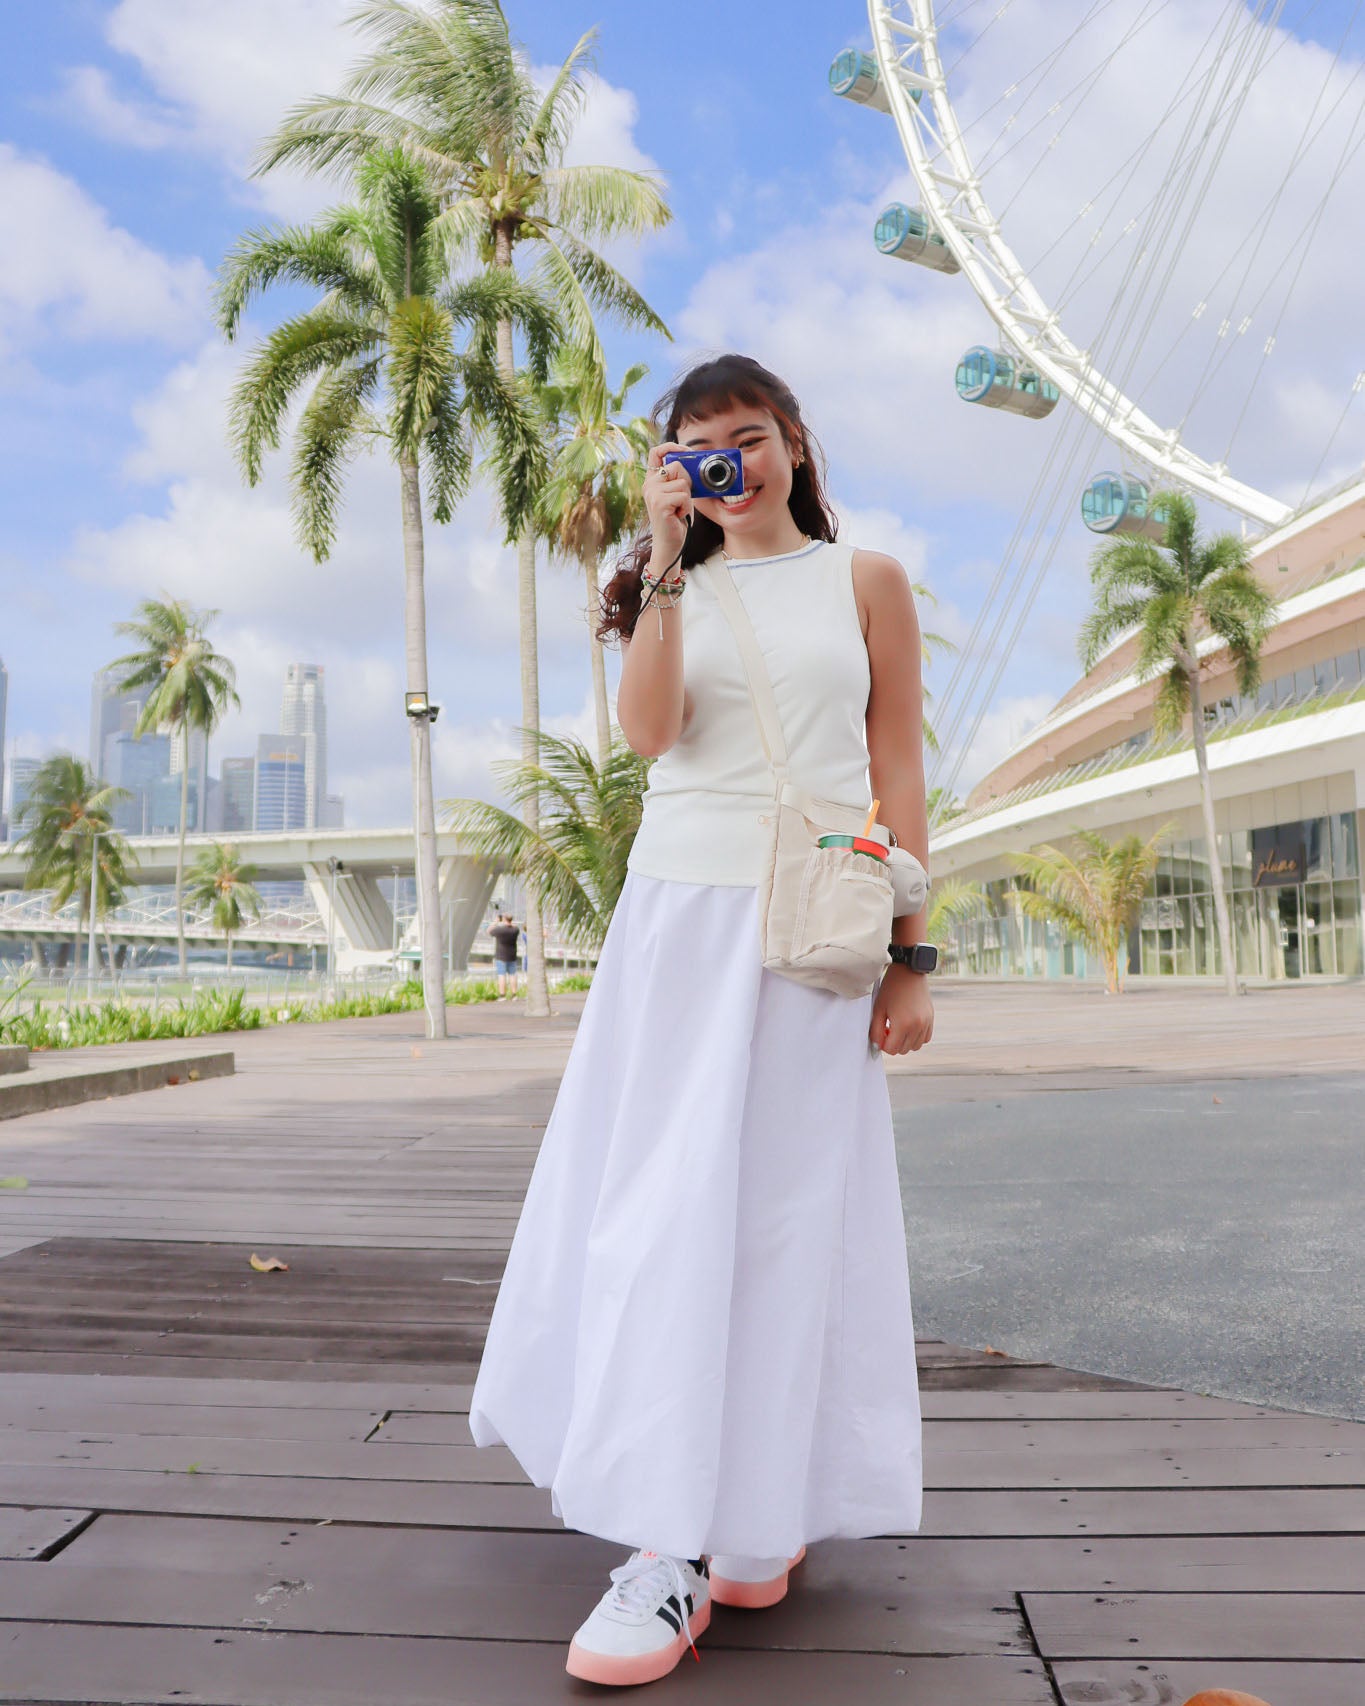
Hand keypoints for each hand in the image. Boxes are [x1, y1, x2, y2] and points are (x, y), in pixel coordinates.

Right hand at [643, 441, 693, 565]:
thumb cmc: (676, 520)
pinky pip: (684, 495)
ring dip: (687, 498)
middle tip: (682, 499)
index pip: (656, 452)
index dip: (671, 446)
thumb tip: (693, 462)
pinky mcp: (659, 503)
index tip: (686, 451)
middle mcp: (649, 485)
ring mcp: (652, 493)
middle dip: (687, 481)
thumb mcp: (679, 494)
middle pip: (676, 466)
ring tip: (678, 510)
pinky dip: (686, 507)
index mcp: (652, 480)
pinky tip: (678, 515)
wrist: (670, 544)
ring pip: (683, 482)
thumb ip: (680, 479)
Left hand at [869, 965, 933, 1054]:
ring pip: (915, 1046)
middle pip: (903, 1050)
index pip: (892, 1049)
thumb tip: (877, 1046)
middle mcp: (918, 1026)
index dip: (883, 1044)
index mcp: (903, 1024)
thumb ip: (875, 1030)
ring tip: (898, 1027)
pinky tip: (908, 1026)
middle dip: (893, 1043)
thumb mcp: (878, 1009)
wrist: (908, 971)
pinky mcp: (931, 1018)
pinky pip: (925, 1038)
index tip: (880, 1033)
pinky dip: (916, 1037)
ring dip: (905, 1041)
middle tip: (888, 1029)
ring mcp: (926, 1023)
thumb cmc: (891, 988)